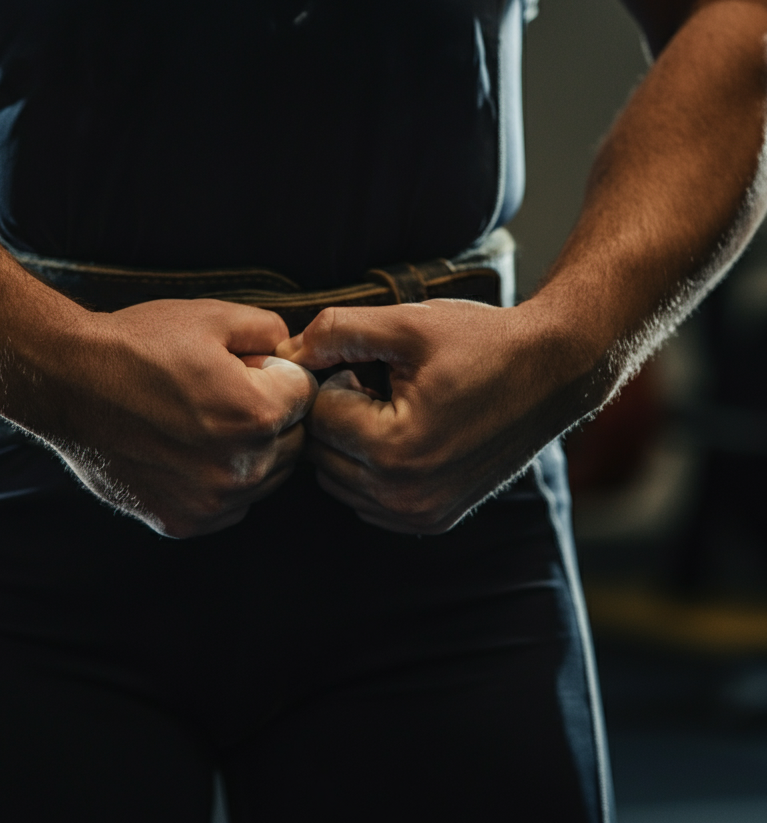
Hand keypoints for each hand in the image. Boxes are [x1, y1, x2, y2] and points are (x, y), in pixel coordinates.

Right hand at [19, 298, 317, 537]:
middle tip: (222, 392)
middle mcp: (240, 468)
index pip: (306, 393)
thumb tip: (292, 352)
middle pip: (293, 441)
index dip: (278, 371)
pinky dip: (220, 481)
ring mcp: (210, 502)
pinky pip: (230, 505)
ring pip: (265, 477)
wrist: (65, 381)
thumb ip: (270, 331)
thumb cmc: (137, 344)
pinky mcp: (183, 522)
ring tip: (201, 420)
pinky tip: (186, 450)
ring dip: (249, 451)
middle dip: (271, 413)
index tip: (245, 365)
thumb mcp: (213, 315)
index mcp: (256, 414)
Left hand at [276, 299, 589, 533]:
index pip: (317, 417)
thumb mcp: (406, 323)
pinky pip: (368, 501)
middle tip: (379, 383)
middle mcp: (405, 496)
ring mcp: (421, 515)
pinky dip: (370, 469)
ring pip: (339, 481)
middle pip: (322, 454)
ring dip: (351, 443)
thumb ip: (336, 331)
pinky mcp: (435, 519)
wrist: (555, 371)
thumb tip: (286, 350)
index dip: (334, 379)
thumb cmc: (482, 342)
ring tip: (393, 407)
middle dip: (338, 414)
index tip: (369, 364)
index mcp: (394, 449)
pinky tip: (405, 434)